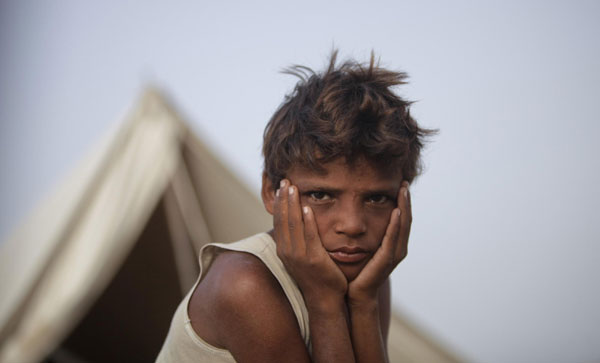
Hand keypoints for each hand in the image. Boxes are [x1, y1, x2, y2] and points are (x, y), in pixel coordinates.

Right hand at [273, 179, 347, 308]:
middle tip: (285, 180)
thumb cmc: (317, 277)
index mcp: (284, 250)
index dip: (279, 203)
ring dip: (292, 205)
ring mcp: (299, 256)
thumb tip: (299, 223)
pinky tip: (307, 208)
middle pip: (282, 220)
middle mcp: (288, 252)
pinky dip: (307, 221)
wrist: (325, 300)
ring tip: (293, 188)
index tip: (281, 187)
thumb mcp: (302, 257)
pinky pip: (309, 237)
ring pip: (293, 225)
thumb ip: (299, 240)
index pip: (278, 221)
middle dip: (283, 199)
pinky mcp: (314, 259)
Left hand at [348, 181, 411, 304]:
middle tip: (404, 182)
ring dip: (404, 208)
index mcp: (392, 244)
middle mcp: (397, 248)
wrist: (354, 294)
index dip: (402, 202)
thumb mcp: (362, 247)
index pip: (400, 219)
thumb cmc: (355, 271)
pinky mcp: (387, 260)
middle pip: (406, 220)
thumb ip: (364, 233)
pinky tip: (396, 212)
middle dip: (406, 201)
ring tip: (403, 191)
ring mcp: (394, 255)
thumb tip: (355, 215)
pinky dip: (395, 225)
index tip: (400, 184)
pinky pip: (392, 239)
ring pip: (403, 227)